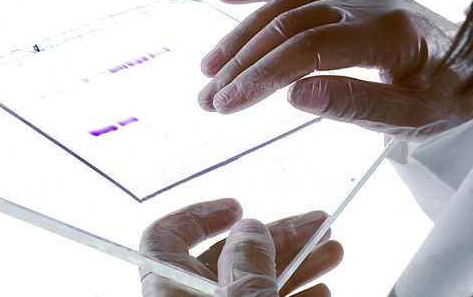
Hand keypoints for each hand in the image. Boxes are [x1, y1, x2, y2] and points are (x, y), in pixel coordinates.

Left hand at [139, 199, 342, 295]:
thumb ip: (246, 264)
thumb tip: (250, 229)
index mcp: (171, 292)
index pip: (163, 239)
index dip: (198, 215)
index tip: (235, 207)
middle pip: (228, 257)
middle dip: (277, 235)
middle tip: (315, 222)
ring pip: (252, 282)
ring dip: (296, 263)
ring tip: (331, 250)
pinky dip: (293, 295)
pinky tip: (320, 289)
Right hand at [199, 0, 465, 139]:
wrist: (469, 62)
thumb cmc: (444, 93)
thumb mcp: (412, 115)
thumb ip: (357, 105)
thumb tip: (297, 96)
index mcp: (387, 35)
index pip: (309, 49)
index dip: (264, 74)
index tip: (230, 101)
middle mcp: (366, 3)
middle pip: (287, 26)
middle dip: (242, 64)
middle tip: (210, 97)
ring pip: (284, 5)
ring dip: (240, 36)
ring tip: (209, 68)